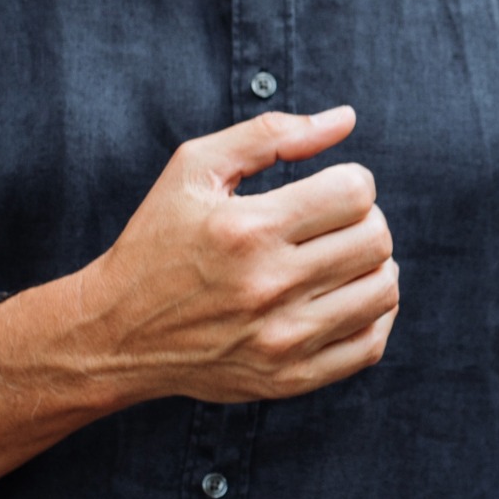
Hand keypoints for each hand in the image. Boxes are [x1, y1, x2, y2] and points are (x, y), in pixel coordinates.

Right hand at [61, 105, 399, 404]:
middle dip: (366, 220)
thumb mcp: (194, 169)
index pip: (355, 193)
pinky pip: (369, 346)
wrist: (115, 334)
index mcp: (248, 229)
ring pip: (383, 291)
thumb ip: (270, 134)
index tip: (331, 189)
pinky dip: (373, 316)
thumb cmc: (156, 241)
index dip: (353, 181)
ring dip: (374, 266)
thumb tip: (346, 119)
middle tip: (337, 223)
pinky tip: (345, 298)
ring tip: (342, 259)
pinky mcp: (289, 379)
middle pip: (375, 240)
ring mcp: (282, 340)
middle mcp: (269, 286)